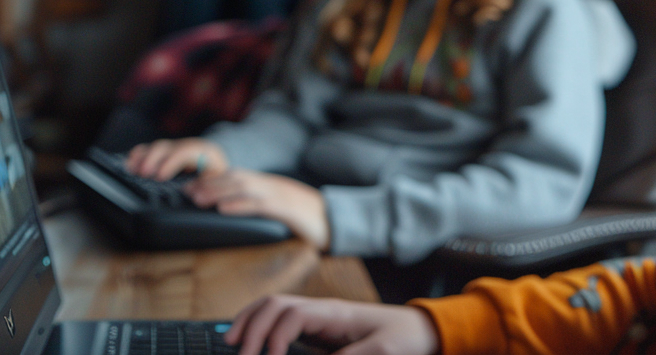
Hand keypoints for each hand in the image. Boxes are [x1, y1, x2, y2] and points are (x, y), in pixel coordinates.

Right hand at [126, 138, 227, 179]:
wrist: (219, 161)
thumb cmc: (219, 174)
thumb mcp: (220, 181)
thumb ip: (208, 186)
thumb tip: (193, 193)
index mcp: (204, 151)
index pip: (185, 151)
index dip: (171, 162)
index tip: (160, 177)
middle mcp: (186, 146)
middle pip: (167, 147)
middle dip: (153, 159)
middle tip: (144, 174)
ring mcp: (175, 148)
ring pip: (156, 147)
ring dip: (142, 158)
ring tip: (132, 171)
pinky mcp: (165, 152)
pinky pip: (149, 149)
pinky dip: (138, 156)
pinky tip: (130, 164)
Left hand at [185, 170, 330, 250]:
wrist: (337, 220)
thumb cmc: (308, 219)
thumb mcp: (281, 209)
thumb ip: (261, 207)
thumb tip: (234, 211)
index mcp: (269, 185)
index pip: (236, 176)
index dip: (212, 180)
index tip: (191, 186)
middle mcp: (272, 186)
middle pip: (235, 179)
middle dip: (209, 184)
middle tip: (186, 191)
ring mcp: (280, 195)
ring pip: (243, 189)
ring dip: (218, 193)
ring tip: (197, 199)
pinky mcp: (287, 210)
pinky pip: (260, 205)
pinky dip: (239, 206)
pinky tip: (223, 210)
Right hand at [226, 296, 439, 354]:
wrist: (424, 329)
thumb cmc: (405, 337)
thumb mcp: (382, 350)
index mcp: (334, 312)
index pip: (291, 315)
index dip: (273, 337)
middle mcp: (322, 310)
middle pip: (275, 306)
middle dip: (251, 326)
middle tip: (234, 352)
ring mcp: (320, 318)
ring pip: (275, 309)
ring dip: (251, 322)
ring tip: (231, 343)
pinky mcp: (321, 330)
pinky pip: (284, 322)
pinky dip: (263, 328)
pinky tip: (253, 342)